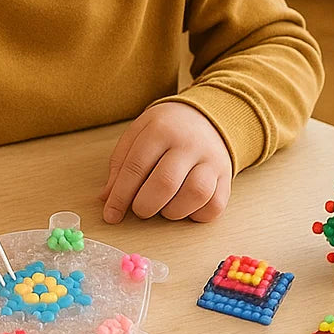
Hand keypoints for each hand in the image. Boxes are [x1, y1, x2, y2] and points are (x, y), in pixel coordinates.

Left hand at [99, 102, 231, 223]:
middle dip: (145, 205)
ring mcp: (211, 160)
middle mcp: (188, 144)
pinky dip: (196, 214)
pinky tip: (184, 207)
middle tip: (139, 209)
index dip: (120, 196)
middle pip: (165, 183)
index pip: (136, 167)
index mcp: (160, 129)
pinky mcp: (226, 178)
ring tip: (163, 207)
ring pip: (195, 194)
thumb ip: (121, 164)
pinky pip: (215, 205)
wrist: (207, 117)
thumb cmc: (165, 130)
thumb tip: (106, 197)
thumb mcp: (138, 134)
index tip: (111, 215)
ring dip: (172, 211)